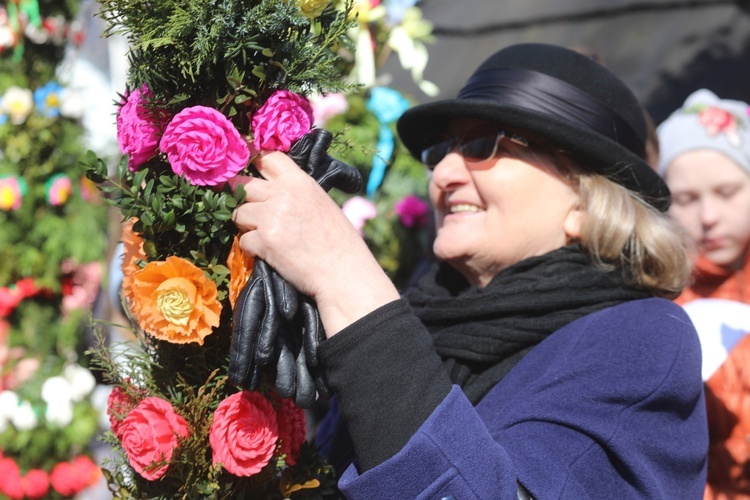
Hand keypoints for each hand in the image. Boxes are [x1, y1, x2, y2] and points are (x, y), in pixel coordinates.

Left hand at [229, 129, 368, 405]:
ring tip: (272, 245)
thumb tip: (273, 186)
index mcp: (307, 184)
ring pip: (239, 212)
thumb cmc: (345, 255)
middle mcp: (288, 193)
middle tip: (266, 223)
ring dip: (248, 228)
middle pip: (246, 186)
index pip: (268, 158)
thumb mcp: (328, 217)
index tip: (254, 174)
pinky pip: (242, 238)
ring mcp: (273, 215)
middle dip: (250, 203)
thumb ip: (301, 200)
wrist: (348, 284)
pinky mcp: (263, 240)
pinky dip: (251, 250)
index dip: (259, 168)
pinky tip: (272, 260)